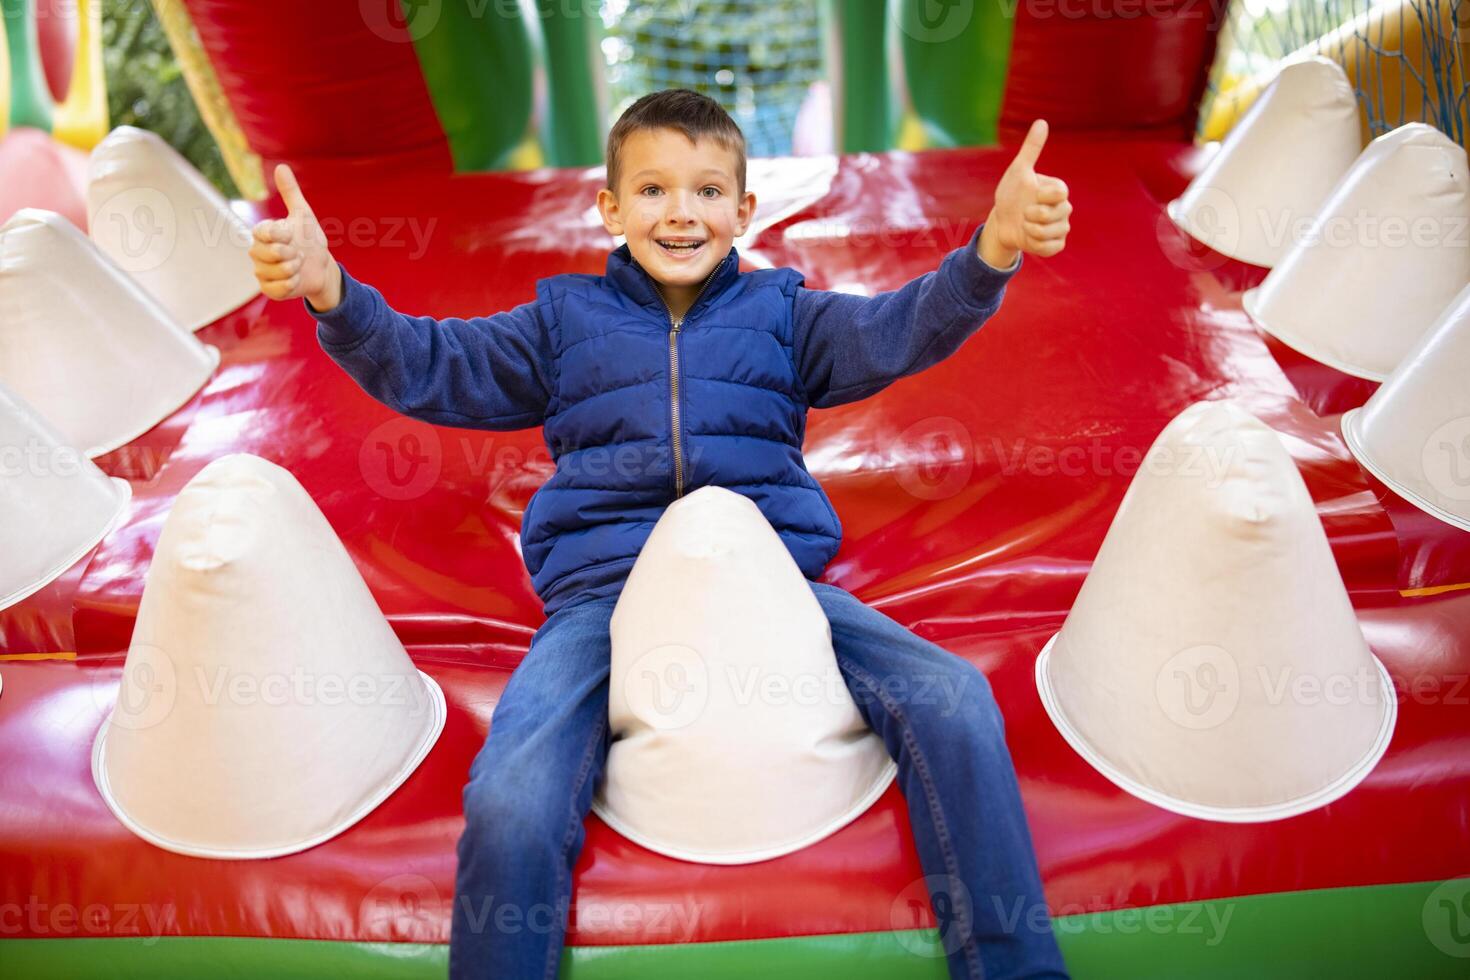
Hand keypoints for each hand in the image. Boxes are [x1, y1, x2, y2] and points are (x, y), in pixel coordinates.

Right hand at [250, 164, 340, 309]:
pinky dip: (290, 284)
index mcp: (262, 234)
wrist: (321, 266)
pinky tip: (296, 279)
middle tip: (298, 253)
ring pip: (273, 271)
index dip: (280, 235)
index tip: (292, 235)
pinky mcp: (268, 289)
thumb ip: (290, 192)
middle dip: (290, 253)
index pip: (261, 232)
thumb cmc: (309, 239)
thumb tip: (281, 166)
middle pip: (267, 253)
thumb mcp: (303, 214)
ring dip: (292, 269)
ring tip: (298, 265)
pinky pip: (275, 289)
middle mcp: (257, 252)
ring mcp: (261, 271)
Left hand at [979, 119, 1071, 267]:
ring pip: (1051, 233)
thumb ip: (1031, 148)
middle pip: (1055, 215)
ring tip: (1025, 225)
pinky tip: (1029, 237)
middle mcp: (1064, 208)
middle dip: (1032, 216)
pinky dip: (1035, 245)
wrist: (1002, 221)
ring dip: (1031, 231)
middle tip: (1024, 213)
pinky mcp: (1057, 245)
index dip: (1041, 197)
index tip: (1030, 195)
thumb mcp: (1018, 170)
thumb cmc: (1011, 193)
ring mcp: (1062, 227)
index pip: (1060, 194)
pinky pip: (1050, 248)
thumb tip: (1041, 122)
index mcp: (1058, 190)